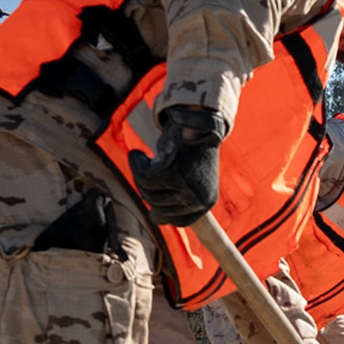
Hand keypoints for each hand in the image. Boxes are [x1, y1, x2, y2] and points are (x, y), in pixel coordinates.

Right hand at [126, 105, 226, 225]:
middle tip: (146, 172)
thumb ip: (177, 200)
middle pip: (158, 207)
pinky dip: (137, 163)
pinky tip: (138, 155)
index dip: (162, 214)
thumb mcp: (190, 181)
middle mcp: (199, 198)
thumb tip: (155, 219)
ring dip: (140, 174)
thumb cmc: (191, 151)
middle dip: (147, 189)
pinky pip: (143, 177)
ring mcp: (186, 185)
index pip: (179, 221)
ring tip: (143, 160)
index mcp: (206, 202)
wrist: (199, 122)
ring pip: (149, 192)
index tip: (152, 207)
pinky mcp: (173, 171)